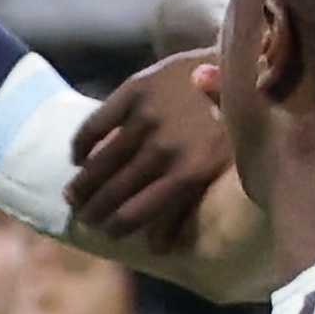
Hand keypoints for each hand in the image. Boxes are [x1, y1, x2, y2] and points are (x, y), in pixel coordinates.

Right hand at [56, 46, 231, 244]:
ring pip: (103, 161)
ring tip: (71, 196)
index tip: (105, 232)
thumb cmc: (234, 125)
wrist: (243, 65)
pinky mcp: (136, 91)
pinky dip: (83, 142)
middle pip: (117, 190)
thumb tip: (157, 248)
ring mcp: (148, 118)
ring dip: (83, 183)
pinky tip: (78, 156)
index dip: (117, 226)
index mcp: (190, 173)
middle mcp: (166, 148)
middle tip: (82, 218)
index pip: (139, 211)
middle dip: (95, 209)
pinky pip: (97, 123)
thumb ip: (185, 206)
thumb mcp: (219, 170)